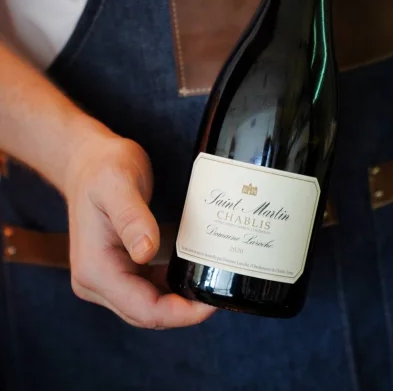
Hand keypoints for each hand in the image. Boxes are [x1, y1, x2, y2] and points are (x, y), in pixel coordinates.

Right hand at [63, 132, 214, 328]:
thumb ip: (132, 219)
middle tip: (220, 295)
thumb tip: (147, 252)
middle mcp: (96, 281)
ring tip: (212, 285)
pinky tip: (193, 273)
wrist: (88, 162)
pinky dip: (172, 286)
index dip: (180, 314)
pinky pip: (149, 288)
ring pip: (149, 305)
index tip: (211, 304)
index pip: (142, 309)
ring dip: (180, 301)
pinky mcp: (119, 267)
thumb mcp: (118, 185)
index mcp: (95, 269)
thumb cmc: (103, 169)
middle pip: (147, 313)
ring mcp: (107, 276)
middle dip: (185, 311)